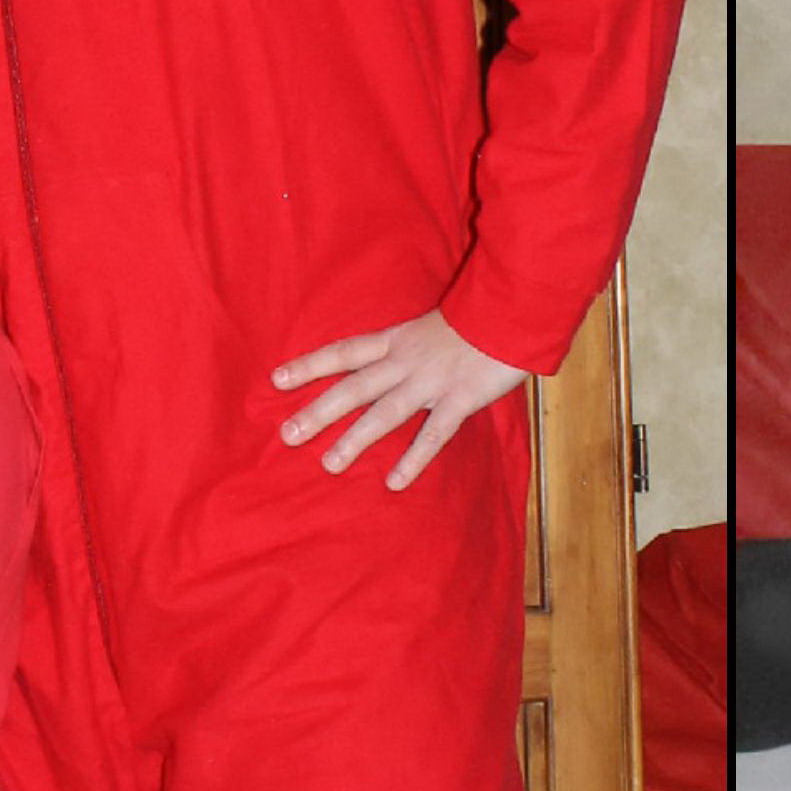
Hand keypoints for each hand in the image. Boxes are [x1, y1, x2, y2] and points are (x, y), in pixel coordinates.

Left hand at [271, 309, 528, 490]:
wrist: (514, 307)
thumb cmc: (478, 316)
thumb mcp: (434, 324)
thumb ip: (412, 346)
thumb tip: (392, 364)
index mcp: (398, 339)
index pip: (344, 352)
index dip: (310, 365)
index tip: (277, 380)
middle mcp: (406, 360)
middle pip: (353, 387)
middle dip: (319, 411)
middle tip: (287, 435)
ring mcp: (431, 381)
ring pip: (384, 413)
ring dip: (354, 439)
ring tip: (329, 465)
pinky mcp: (460, 398)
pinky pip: (432, 434)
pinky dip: (413, 458)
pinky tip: (394, 482)